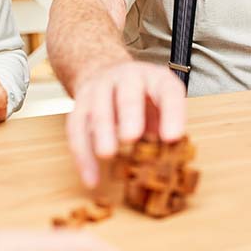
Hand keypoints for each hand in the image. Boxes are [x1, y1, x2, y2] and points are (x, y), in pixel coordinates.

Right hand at [67, 60, 186, 187]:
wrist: (106, 72)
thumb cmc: (142, 96)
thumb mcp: (161, 104)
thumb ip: (166, 127)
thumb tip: (171, 158)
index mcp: (155, 79)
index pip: (167, 91)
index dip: (172, 113)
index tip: (173, 137)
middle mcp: (127, 78)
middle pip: (128, 94)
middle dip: (130, 114)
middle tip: (132, 136)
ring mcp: (100, 88)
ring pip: (98, 109)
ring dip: (101, 132)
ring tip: (107, 154)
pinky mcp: (80, 104)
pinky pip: (77, 129)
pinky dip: (83, 155)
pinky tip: (92, 178)